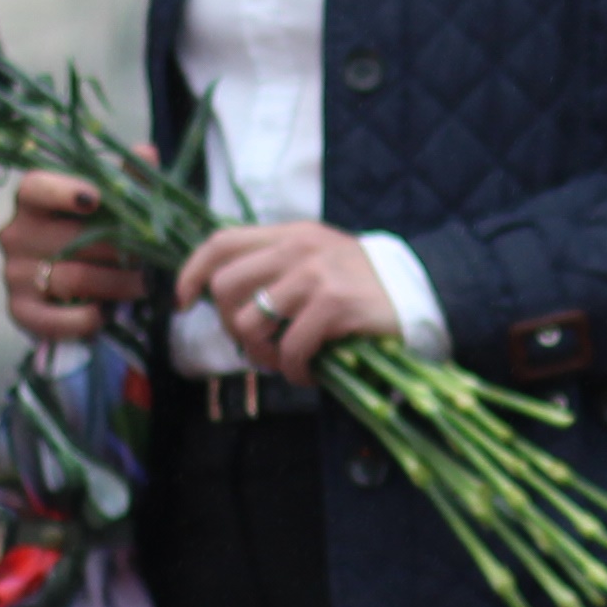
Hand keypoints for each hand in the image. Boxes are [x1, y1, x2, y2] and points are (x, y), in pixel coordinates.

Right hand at [0, 167, 163, 347]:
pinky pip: (55, 319)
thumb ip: (128, 181)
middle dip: (120, 250)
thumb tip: (146, 152)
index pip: (35, 187)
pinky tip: (108, 313)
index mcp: (33, 200)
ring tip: (145, 286)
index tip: (95, 199)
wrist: (75, 289)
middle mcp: (16, 234)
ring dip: (117, 285)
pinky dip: (88, 318)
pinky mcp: (20, 311)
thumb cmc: (96, 235)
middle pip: (70, 239)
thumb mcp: (112, 207)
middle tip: (155, 259)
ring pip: (72, 278)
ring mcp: (14, 274)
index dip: (63, 191)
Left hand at [184, 220, 396, 383]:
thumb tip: (223, 296)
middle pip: (225, 287)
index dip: (191, 273)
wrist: (422, 292)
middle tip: (255, 344)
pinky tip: (311, 372)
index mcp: (289, 234)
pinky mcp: (334, 305)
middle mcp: (298, 249)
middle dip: (229, 325)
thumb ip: (276, 266)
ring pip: (250, 323)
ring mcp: (315, 276)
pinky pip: (289, 348)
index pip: (221, 242)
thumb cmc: (362, 284)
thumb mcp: (317, 259)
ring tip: (286, 362)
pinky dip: (294, 371)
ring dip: (262, 355)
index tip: (184, 302)